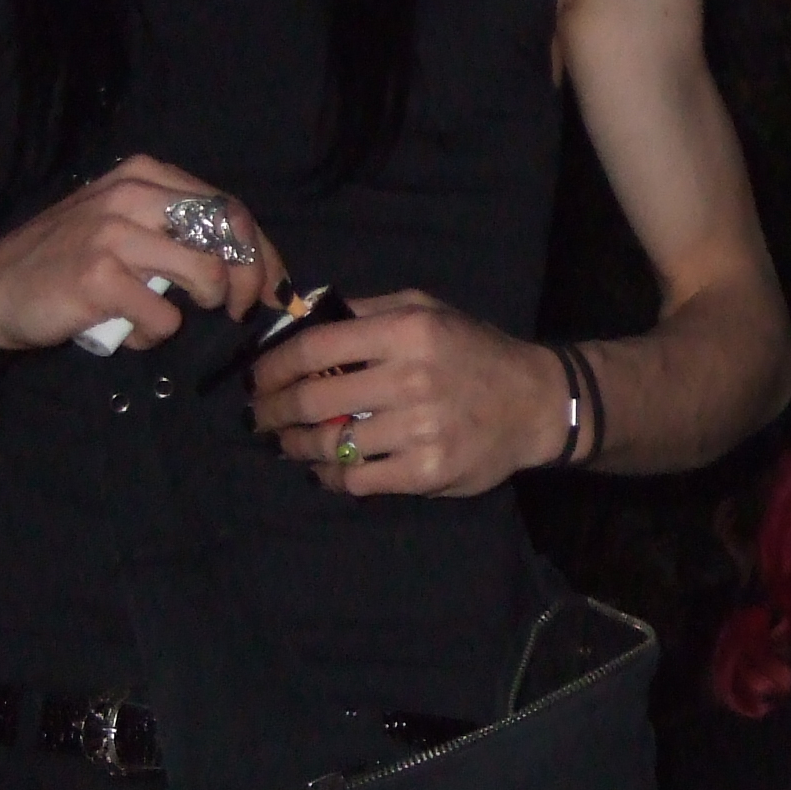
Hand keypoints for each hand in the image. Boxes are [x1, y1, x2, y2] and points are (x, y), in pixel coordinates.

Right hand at [0, 155, 287, 351]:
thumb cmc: (67, 257)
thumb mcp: (123, 222)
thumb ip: (177, 229)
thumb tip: (251, 262)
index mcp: (146, 175)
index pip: (229, 207)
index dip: (263, 251)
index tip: (274, 287)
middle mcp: (132, 194)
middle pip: (229, 234)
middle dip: (250, 280)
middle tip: (239, 310)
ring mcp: (113, 233)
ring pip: (206, 274)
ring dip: (202, 307)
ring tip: (171, 317)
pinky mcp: (98, 277)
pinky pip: (163, 317)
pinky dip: (156, 336)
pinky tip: (132, 332)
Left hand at [247, 291, 566, 497]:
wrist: (534, 402)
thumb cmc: (473, 351)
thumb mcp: (427, 310)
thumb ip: (367, 310)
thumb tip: (302, 316)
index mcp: (407, 332)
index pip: (316, 347)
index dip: (274, 365)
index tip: (256, 379)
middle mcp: (411, 378)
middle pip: (314, 399)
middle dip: (272, 412)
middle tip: (256, 419)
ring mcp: (419, 429)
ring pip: (331, 444)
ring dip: (294, 447)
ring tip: (283, 444)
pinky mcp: (427, 471)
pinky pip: (358, 479)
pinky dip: (329, 477)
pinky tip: (321, 471)